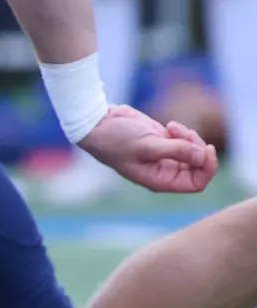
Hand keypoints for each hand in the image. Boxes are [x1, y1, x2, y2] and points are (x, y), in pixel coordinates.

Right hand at [79, 106, 217, 193]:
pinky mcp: (163, 143)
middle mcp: (164, 171)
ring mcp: (164, 157)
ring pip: (194, 152)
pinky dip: (184, 132)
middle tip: (186, 133)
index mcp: (159, 180)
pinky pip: (186, 141)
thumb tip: (203, 155)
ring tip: (173, 127)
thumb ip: (177, 150)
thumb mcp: (147, 145)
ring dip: (191, 138)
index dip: (207, 168)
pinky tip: (170, 125)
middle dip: (198, 148)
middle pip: (198, 167)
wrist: (99, 124)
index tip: (206, 149)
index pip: (196, 183)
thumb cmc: (116, 140)